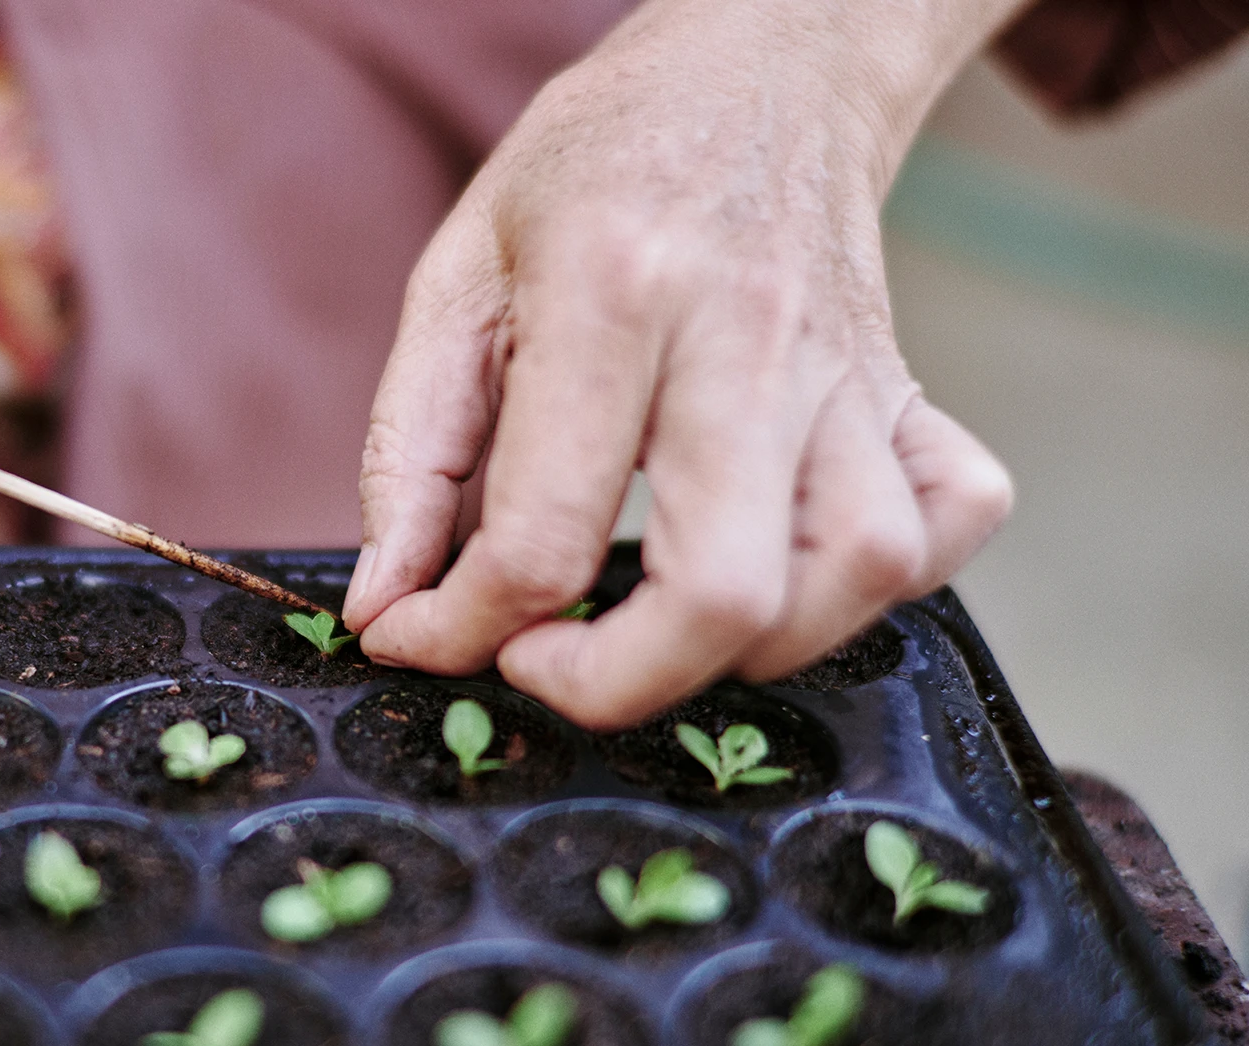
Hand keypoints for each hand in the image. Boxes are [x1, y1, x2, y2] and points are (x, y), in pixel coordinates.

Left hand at [343, 0, 1019, 727]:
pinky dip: (881, 583)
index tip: (422, 635)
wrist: (758, 65)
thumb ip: (410, 453)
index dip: (462, 630)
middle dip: (611, 683)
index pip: (544, 535)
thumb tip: (389, 607)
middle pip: (722, 593)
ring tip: (659, 617)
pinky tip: (791, 567)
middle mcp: (744, 339)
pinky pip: (952, 520)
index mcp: (610, 298)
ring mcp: (847, 370)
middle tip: (542, 661)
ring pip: (856, 575)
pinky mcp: (908, 389)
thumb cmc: (592, 171)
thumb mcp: (458, 277)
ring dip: (747, 648)